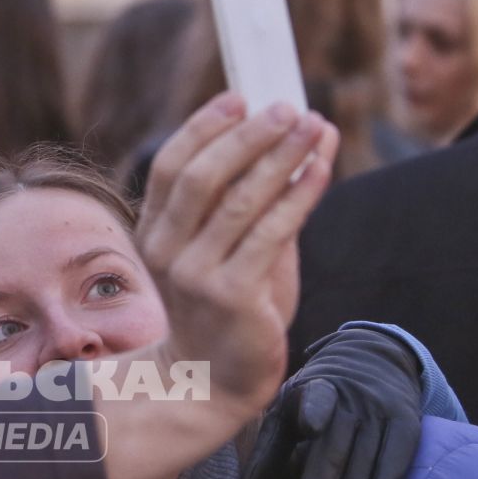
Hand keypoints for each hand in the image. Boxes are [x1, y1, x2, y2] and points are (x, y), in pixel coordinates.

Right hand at [138, 93, 338, 419]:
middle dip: (249, 135)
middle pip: (202, 176)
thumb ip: (244, 203)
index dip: (205, 127)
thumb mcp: (223, 250)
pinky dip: (301, 193)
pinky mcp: (232, 295)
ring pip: (241, 199)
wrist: (216, 381)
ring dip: (283, 155)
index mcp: (154, 234)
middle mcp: (167, 252)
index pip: (171, 166)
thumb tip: (288, 143)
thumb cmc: (227, 310)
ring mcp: (196, 275)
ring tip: (314, 125)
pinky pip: (272, 231)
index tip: (240, 97)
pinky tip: (322, 169)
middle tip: (288, 107)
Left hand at [242, 327, 424, 478]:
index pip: (317, 398)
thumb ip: (271, 451)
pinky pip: (400, 450)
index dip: (314, 409)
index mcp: (315, 388)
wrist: (372, 358)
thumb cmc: (318, 397)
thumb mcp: (289, 411)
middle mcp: (352, 396)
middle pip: (336, 445)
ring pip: (367, 456)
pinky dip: (389, 476)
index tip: (311, 428)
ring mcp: (382, 406)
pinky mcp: (407, 417)